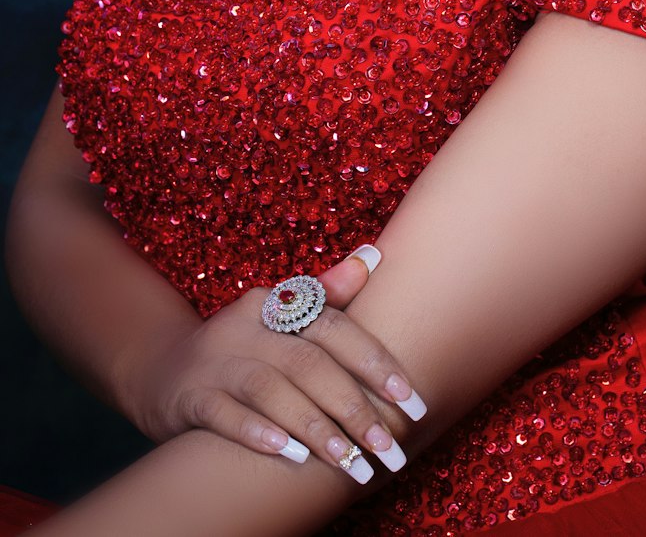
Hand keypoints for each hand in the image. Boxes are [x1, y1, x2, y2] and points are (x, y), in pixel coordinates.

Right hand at [133, 246, 425, 483]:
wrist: (159, 370)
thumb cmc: (240, 348)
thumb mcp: (279, 317)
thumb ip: (326, 292)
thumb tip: (373, 256)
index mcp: (276, 305)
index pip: (334, 327)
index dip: (375, 362)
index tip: (413, 400)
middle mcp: (247, 326)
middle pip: (308, 363)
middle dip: (354, 409)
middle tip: (390, 448)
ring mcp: (215, 361)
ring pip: (271, 390)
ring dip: (315, 428)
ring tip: (350, 462)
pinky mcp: (189, 397)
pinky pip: (224, 414)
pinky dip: (258, 433)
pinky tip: (292, 456)